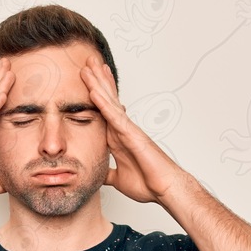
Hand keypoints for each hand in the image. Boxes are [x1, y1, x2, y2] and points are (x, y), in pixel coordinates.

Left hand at [80, 55, 188, 203]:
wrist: (164, 189)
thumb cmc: (148, 183)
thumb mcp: (119, 178)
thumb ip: (107, 173)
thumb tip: (97, 174)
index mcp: (118, 138)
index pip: (104, 111)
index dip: (96, 95)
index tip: (87, 80)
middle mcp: (123, 130)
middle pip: (107, 100)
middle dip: (97, 81)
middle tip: (87, 62)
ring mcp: (128, 130)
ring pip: (110, 102)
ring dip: (98, 83)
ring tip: (88, 66)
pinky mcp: (132, 135)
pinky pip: (114, 116)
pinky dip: (103, 103)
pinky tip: (94, 90)